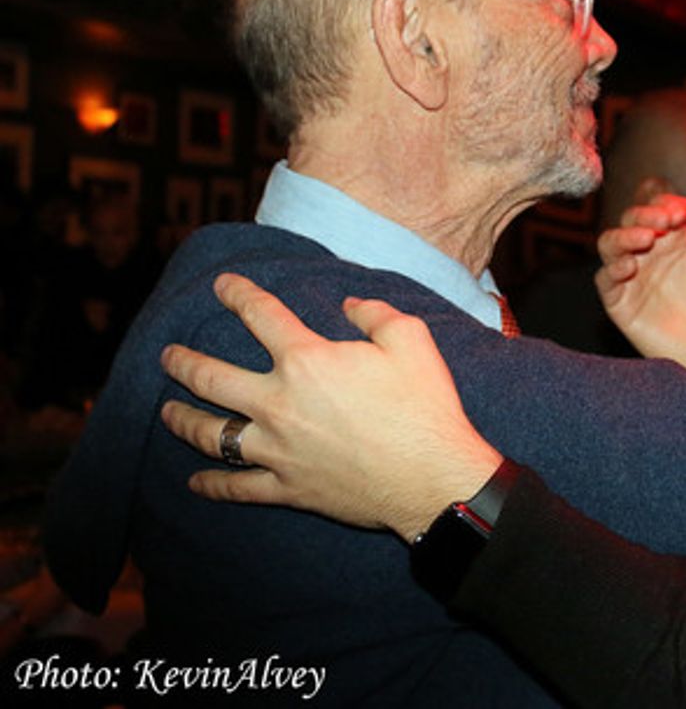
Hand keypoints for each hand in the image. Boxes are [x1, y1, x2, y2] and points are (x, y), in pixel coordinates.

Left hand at [159, 272, 500, 541]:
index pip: (260, 316)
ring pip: (212, 435)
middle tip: (167, 355)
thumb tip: (351, 305)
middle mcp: (279, 402)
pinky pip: (237, 487)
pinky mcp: (288, 487)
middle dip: (183, 362)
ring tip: (166, 411)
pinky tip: (194, 483)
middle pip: (212, 378)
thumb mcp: (411, 340)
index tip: (222, 285)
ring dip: (182, 420)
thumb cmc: (424, 406)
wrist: (432, 477)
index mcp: (307, 360)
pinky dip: (212, 486)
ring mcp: (278, 449)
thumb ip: (375, 314)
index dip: (238, 295)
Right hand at [595, 195, 685, 367]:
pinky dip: (612, 269)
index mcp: (675, 235)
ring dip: (623, 236)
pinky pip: (604, 279)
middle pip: (631, 219)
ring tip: (644, 239)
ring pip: (610, 243)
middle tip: (661, 221)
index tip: (679, 213)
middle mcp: (650, 250)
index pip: (659, 205)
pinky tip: (630, 268)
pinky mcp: (620, 300)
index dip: (664, 202)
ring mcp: (633, 274)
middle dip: (642, 213)